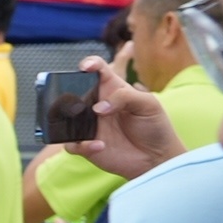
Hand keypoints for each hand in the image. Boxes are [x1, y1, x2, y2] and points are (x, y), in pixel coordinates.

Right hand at [75, 57, 183, 181]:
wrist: (156, 157)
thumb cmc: (155, 127)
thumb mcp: (148, 104)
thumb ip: (125, 97)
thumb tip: (98, 108)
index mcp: (112, 90)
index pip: (97, 71)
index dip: (89, 64)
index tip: (86, 67)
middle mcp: (97, 106)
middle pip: (73, 92)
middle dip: (67, 93)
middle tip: (77, 102)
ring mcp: (90, 126)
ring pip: (65, 119)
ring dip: (67, 120)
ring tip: (82, 126)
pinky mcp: (86, 146)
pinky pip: (72, 144)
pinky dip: (82, 145)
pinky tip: (100, 146)